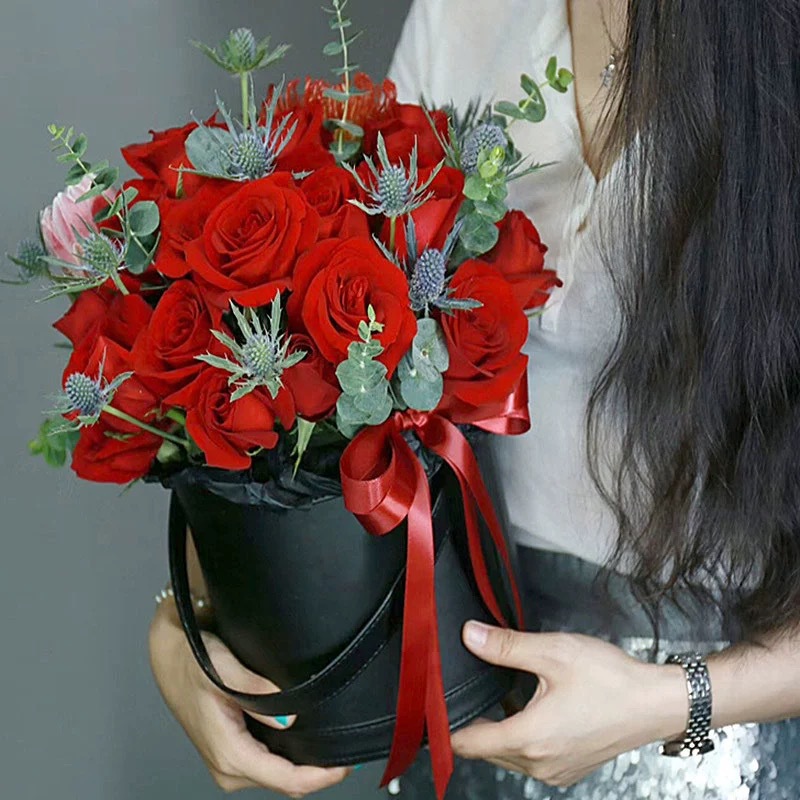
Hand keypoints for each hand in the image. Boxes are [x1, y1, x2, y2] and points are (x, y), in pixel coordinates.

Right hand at [148, 602, 351, 795]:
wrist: (170, 655)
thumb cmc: (192, 660)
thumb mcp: (223, 668)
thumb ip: (254, 690)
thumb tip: (288, 719)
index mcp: (229, 754)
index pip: (287, 780)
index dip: (321, 776)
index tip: (347, 764)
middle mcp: (228, 767)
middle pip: (286, 784)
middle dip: (318, 772)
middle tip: (349, 751)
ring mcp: (230, 764)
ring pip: (279, 778)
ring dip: (305, 767)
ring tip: (332, 744)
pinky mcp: (232, 755)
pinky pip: (270, 767)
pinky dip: (290, 760)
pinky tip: (306, 740)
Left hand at [451, 622, 686, 787]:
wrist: (657, 703)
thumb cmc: (610, 678)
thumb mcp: (553, 652)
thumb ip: (506, 646)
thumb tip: (470, 636)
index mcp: (530, 739)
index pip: (467, 744)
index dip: (445, 726)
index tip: (436, 707)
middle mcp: (539, 764)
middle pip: (485, 750)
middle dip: (474, 723)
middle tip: (471, 689)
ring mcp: (556, 771)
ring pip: (507, 756)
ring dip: (499, 730)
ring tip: (502, 695)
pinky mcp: (569, 768)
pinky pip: (530, 758)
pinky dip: (521, 738)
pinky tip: (530, 709)